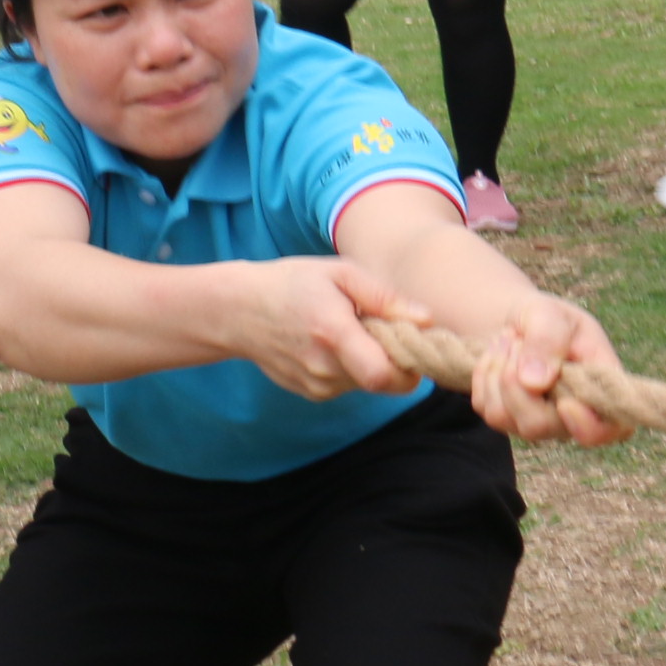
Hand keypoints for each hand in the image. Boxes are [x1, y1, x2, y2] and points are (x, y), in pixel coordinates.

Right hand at [228, 258, 425, 400]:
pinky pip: (347, 386)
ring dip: (370, 363)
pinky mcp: (311, 393)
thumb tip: (426, 320)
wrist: (238, 310)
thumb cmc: (294, 283)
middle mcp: (323, 366)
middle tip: (384, 333)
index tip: (410, 345)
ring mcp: (315, 385)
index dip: (409, 368)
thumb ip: (385, 297)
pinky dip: (350, 369)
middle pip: (381, 382)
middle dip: (394, 363)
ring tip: (349, 332)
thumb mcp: (340, 273)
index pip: (384, 375)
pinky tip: (330, 344)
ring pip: (366, 384)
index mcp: (333, 332)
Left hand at [468, 295, 630, 446]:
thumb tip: (533, 383)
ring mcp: (537, 422)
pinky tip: (497, 354)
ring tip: (509, 341)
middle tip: (517, 341)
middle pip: (539, 425)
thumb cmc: (548, 317)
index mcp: (600, 391)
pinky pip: (484, 408)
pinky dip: (483, 374)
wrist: (522, 322)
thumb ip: (548, 340)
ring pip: (503, 417)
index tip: (565, 404)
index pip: (609, 430)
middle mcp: (570, 416)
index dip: (588, 427)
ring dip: (497, 371)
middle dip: (515, 380)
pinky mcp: (507, 419)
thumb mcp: (551, 314)